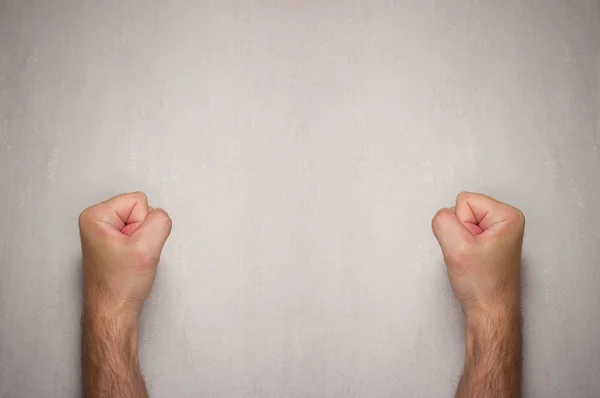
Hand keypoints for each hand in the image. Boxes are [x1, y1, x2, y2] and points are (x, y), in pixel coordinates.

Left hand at [79, 192, 171, 318]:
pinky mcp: (115, 244)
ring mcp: (106, 233)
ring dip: (144, 242)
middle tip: (133, 255)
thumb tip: (161, 216)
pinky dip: (142, 248)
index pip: (139, 201)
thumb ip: (160, 222)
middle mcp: (98, 221)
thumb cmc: (120, 286)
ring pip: (143, 223)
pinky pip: (140, 235)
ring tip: (132, 260)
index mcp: (96, 216)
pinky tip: (132, 263)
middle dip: (145, 233)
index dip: (144, 225)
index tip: (132, 247)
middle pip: (141, 210)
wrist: (114, 314)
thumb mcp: (146, 248)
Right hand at [432, 192, 524, 319]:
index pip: (464, 201)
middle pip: (462, 209)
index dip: (459, 225)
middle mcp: (505, 220)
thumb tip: (441, 216)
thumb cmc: (481, 284)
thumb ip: (443, 221)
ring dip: (458, 241)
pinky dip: (460, 247)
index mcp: (507, 215)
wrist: (489, 312)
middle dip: (458, 232)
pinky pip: (462, 233)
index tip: (470, 247)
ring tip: (470, 259)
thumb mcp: (456, 247)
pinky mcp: (488, 242)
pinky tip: (470, 262)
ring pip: (459, 222)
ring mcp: (496, 232)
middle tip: (469, 255)